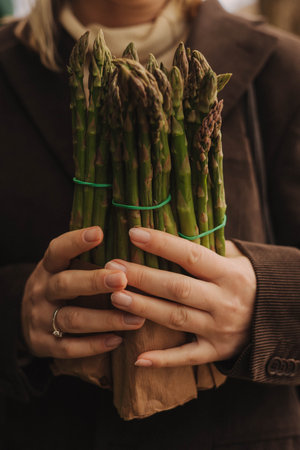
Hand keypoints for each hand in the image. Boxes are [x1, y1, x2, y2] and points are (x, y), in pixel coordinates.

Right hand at [21, 227, 144, 358]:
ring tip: (135, 319)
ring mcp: (40, 319)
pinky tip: (118, 340)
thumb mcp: (63, 268)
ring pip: (72, 319)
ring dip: (105, 319)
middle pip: (65, 284)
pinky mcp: (43, 344)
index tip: (99, 232)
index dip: (75, 241)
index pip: (57, 250)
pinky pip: (69, 347)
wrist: (24, 320)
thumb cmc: (60, 287)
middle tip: (122, 279)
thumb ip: (85, 257)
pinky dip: (94, 345)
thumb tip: (130, 238)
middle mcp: (41, 291)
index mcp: (48, 268)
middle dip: (94, 282)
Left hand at [106, 228, 255, 367]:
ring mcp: (220, 329)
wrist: (275, 316)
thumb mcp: (236, 259)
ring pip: (177, 319)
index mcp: (229, 274)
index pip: (191, 256)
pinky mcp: (217, 351)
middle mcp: (225, 301)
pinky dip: (164, 360)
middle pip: (177, 288)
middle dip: (143, 277)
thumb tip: (172, 227)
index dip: (162, 244)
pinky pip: (188, 357)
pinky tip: (138, 359)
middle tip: (112, 268)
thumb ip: (208, 247)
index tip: (134, 233)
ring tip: (115, 297)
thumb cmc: (245, 280)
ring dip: (144, 308)